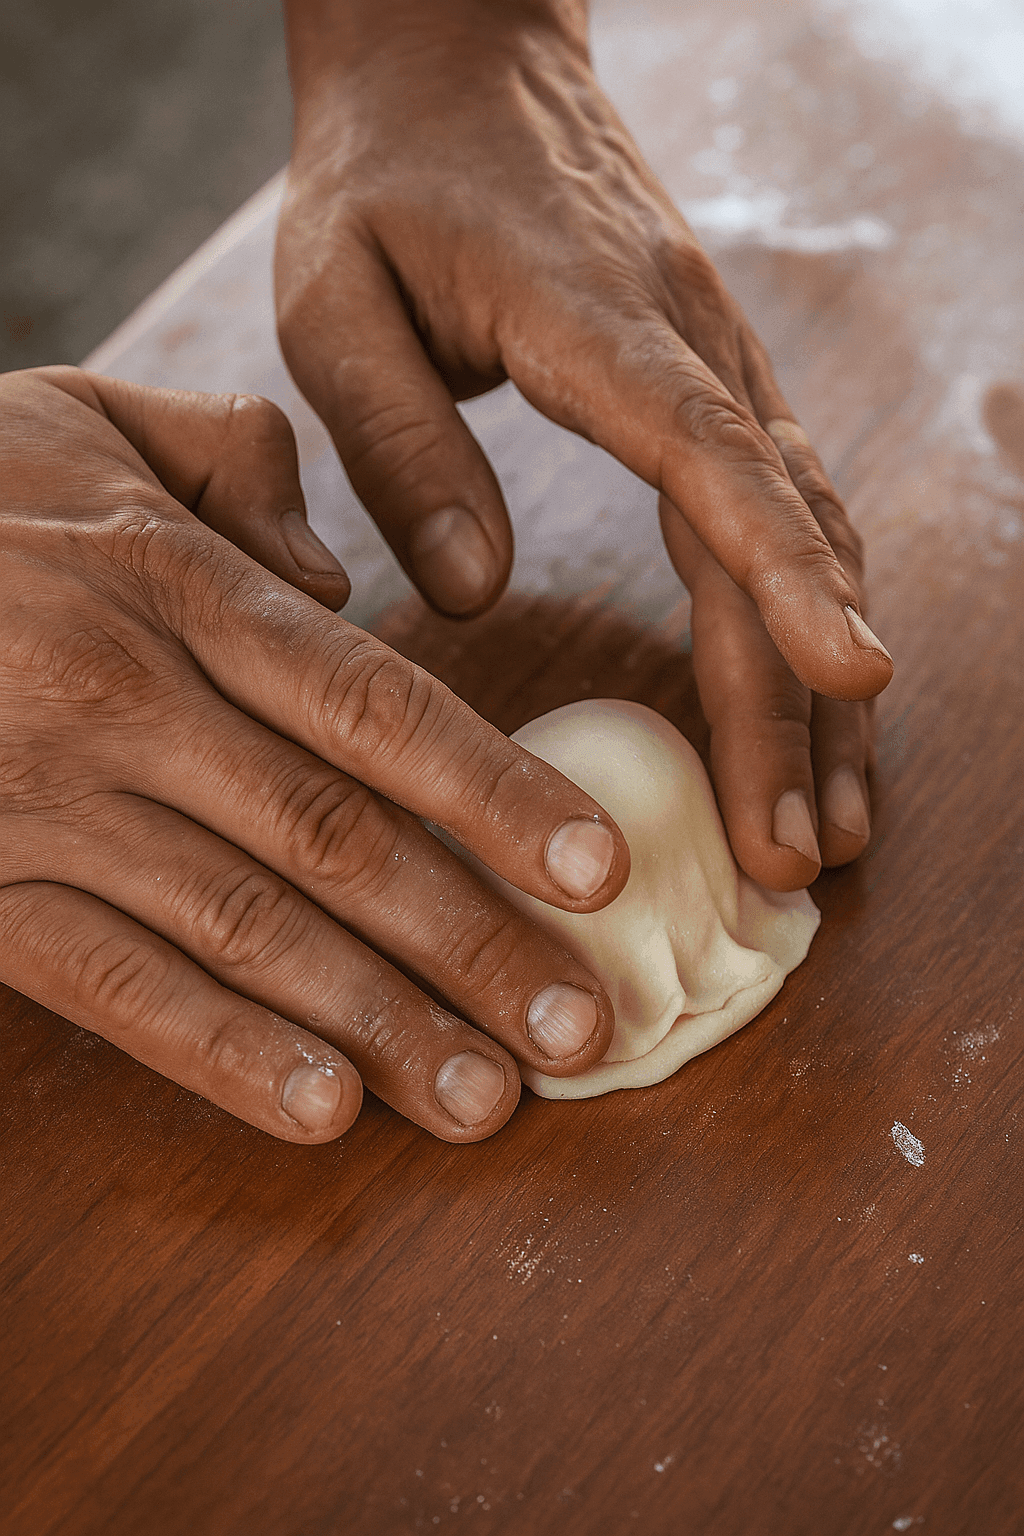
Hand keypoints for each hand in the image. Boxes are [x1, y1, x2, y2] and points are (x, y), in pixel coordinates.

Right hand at [0, 368, 628, 1142]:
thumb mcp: (83, 419)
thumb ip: (235, 462)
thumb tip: (343, 577)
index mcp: (172, 584)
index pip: (371, 706)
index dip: (496, 794)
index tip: (598, 872)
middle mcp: (122, 700)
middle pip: (333, 839)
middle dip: (467, 942)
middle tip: (584, 1028)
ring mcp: (44, 805)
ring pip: (242, 930)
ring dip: (377, 1024)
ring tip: (488, 1098)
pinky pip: (110, 985)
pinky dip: (220, 1055)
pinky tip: (323, 1112)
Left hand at [276, 0, 890, 891]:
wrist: (458, 63)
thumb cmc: (383, 184)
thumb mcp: (335, 300)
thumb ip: (398, 442)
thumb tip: (467, 590)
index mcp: (600, 323)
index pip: (715, 457)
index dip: (788, 572)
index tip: (856, 673)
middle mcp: (692, 347)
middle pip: (779, 536)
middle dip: (801, 702)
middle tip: (800, 853)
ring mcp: (718, 367)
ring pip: (808, 537)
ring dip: (826, 689)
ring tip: (833, 827)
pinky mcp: (713, 390)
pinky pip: (783, 518)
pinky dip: (805, 627)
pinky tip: (814, 715)